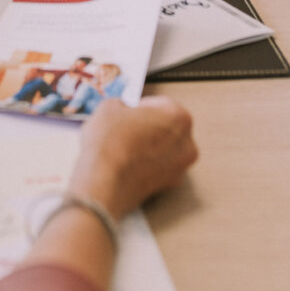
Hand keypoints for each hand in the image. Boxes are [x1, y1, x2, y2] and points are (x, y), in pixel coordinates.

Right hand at [68, 95, 196, 221]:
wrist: (102, 183)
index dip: (141, 106)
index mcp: (178, 116)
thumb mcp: (110, 107)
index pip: (160, 103)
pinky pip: (159, 168)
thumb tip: (123, 111)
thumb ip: (123, 105)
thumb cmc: (110, 144)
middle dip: (149, 127)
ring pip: (164, 149)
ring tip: (125, 147)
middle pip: (167, 127)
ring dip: (149, 146)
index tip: (130, 112)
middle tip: (127, 129)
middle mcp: (187, 142)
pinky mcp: (169, 187)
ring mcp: (180, 167)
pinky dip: (147, 165)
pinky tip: (129, 163)